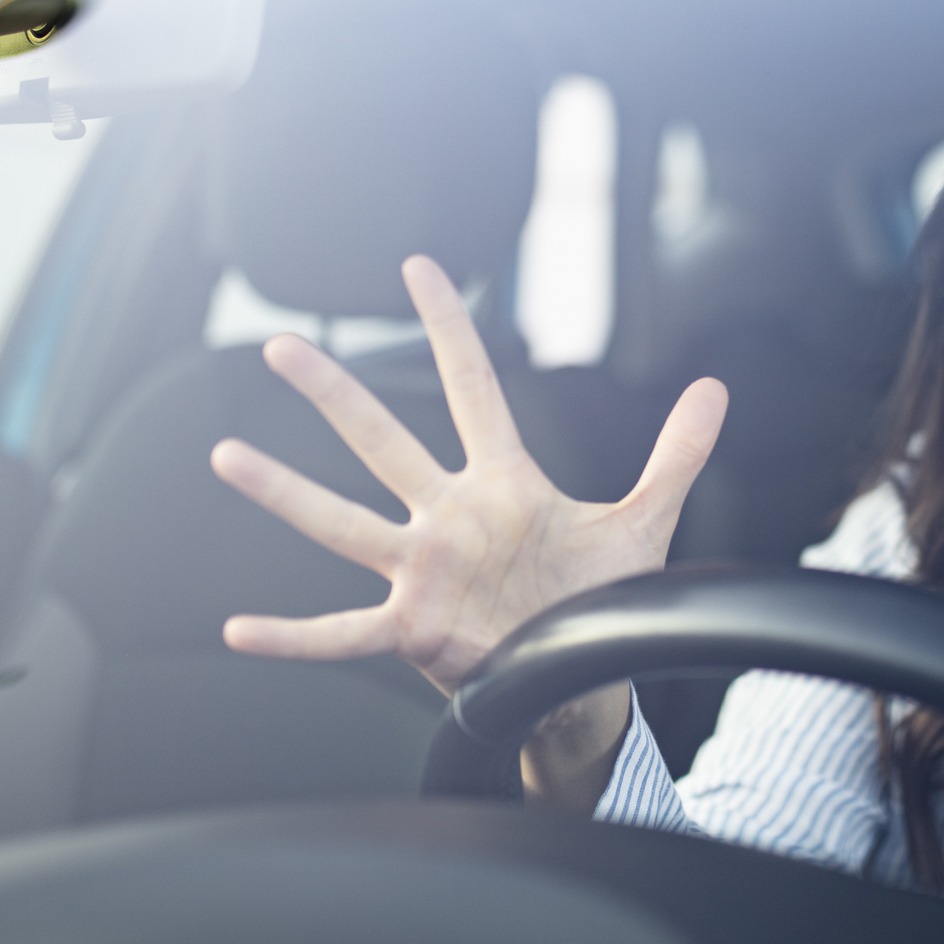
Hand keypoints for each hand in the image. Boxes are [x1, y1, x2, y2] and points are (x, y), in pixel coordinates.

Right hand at [209, 255, 728, 696]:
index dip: (450, 328)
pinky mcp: (412, 630)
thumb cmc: (598, 597)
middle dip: (336, 394)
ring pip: (344, 523)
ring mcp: (424, 572)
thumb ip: (676, 455)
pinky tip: (239, 632)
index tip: (421, 268)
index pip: (473, 389)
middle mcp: (450, 518)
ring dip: (286, 494)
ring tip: (227, 455)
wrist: (583, 675)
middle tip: (285, 345)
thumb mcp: (643, 521)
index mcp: (502, 484)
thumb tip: (715, 389)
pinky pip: (340, 634)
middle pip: (384, 442)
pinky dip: (291, 637)